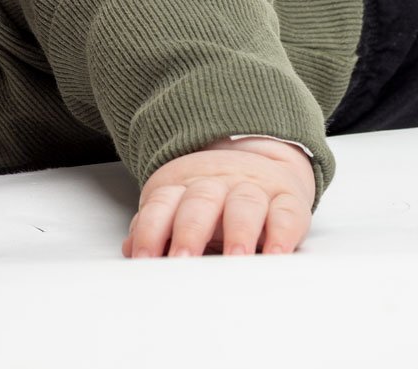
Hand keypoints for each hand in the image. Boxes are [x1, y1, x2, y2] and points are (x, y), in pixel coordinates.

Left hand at [121, 137, 315, 257]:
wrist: (258, 158)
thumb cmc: (211, 197)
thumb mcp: (177, 206)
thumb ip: (154, 228)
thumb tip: (131, 251)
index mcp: (183, 186)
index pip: (162, 204)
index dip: (150, 231)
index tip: (144, 260)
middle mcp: (217, 184)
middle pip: (200, 202)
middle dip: (190, 232)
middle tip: (183, 260)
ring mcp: (252, 188)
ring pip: (244, 203)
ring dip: (239, 231)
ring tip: (235, 259)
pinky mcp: (286, 198)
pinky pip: (286, 213)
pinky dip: (282, 234)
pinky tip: (275, 254)